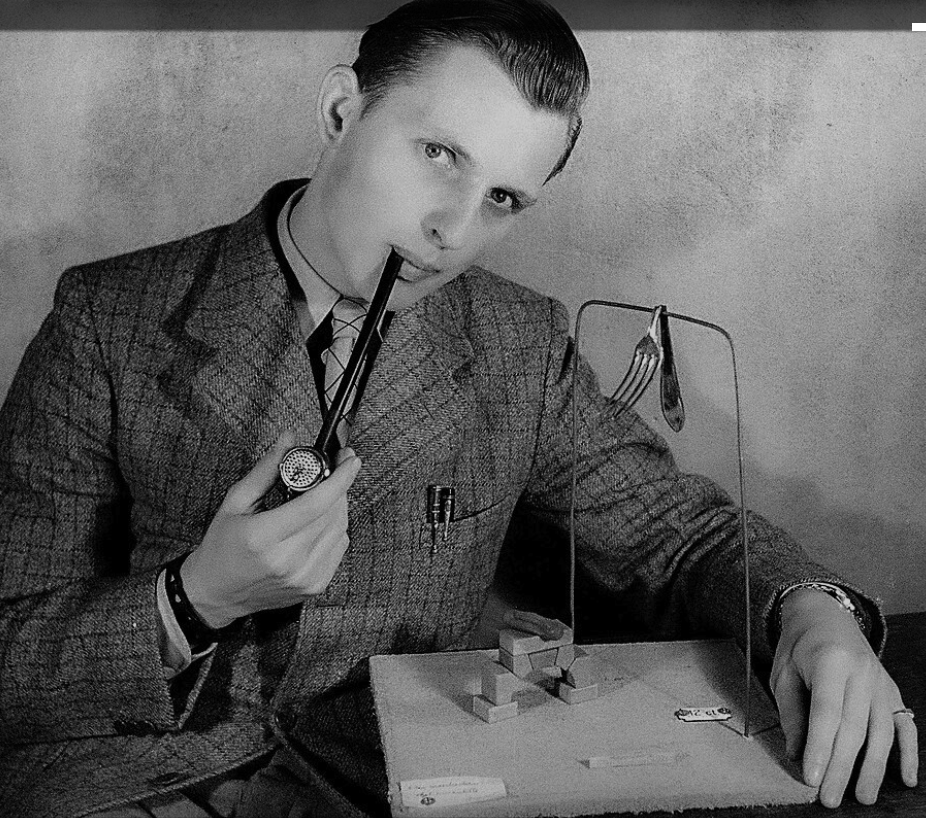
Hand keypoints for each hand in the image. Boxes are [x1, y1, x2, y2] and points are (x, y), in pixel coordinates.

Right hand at [180, 431, 360, 627]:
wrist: (216, 593)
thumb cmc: (221, 546)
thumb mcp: (236, 502)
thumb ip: (266, 469)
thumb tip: (288, 439)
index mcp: (263, 537)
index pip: (314, 504)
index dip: (339, 479)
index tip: (350, 460)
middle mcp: (287, 561)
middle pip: (332, 515)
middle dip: (339, 488)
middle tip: (334, 471)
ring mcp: (303, 577)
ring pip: (340, 530)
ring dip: (338, 507)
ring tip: (321, 497)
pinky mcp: (314, 586)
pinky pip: (339, 548)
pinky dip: (335, 529)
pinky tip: (318, 523)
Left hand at [770, 588, 917, 807]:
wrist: (824, 615)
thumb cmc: (799, 646)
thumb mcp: (783, 672)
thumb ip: (791, 712)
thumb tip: (797, 754)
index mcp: (830, 662)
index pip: (826, 711)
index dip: (820, 747)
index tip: (811, 778)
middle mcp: (861, 673)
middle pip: (854, 727)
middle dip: (842, 767)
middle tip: (830, 799)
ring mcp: (881, 683)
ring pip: (881, 732)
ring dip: (873, 768)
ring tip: (862, 796)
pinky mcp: (892, 692)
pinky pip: (905, 725)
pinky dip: (908, 753)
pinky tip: (906, 778)